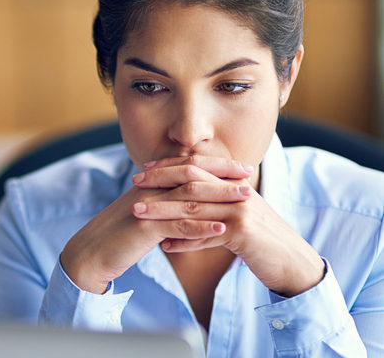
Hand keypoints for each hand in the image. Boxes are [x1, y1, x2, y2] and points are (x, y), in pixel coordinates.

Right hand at [59, 157, 251, 293]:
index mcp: (150, 184)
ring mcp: (147, 207)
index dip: (215, 165)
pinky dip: (201, 227)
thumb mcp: (143, 214)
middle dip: (223, 175)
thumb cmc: (118, 236)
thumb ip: (163, 204)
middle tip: (249, 176)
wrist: (90, 252)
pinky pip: (177, 226)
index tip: (240, 167)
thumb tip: (186, 200)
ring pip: (189, 197)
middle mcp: (149, 189)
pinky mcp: (144, 228)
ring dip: (220, 197)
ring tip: (247, 200)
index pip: (187, 166)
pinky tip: (222, 230)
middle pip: (192, 175)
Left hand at [133, 156, 324, 296]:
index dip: (169, 167)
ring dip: (163, 210)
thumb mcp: (236, 217)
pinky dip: (184, 241)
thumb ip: (213, 207)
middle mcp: (237, 192)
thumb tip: (182, 209)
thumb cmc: (261, 241)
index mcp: (234, 183)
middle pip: (192, 181)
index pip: (197, 167)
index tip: (144, 170)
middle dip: (160, 181)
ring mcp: (241, 211)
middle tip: (134, 183)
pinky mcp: (243, 233)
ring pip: (194, 207)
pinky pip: (206, 235)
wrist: (293, 262)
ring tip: (138, 213)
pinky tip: (165, 246)